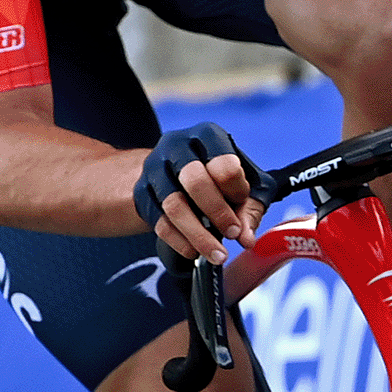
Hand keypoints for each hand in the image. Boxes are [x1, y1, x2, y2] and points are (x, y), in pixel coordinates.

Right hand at [134, 122, 255, 263]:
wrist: (172, 170)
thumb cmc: (214, 175)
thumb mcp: (240, 183)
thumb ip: (250, 208)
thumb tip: (247, 239)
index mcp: (207, 136)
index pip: (224, 165)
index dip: (237, 191)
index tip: (241, 204)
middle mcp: (177, 146)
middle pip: (195, 182)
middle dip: (218, 213)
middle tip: (232, 234)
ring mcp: (154, 169)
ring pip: (174, 206)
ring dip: (199, 236)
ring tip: (217, 255)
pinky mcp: (141, 193)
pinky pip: (160, 223)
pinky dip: (180, 242)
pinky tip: (195, 252)